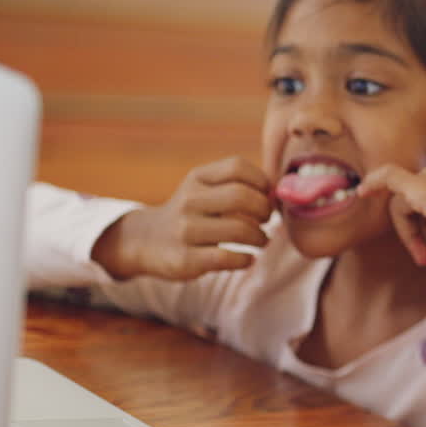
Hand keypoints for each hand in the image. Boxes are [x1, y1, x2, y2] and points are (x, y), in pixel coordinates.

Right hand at [92, 157, 272, 279]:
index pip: (238, 167)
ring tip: (261, 240)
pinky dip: (246, 259)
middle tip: (267, 220)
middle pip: (241, 197)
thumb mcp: (204, 189)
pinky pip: (227, 257)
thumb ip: (237, 184)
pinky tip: (248, 258)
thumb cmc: (192, 213)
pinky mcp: (185, 259)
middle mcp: (189, 200)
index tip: (268, 196)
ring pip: (238, 229)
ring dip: (260, 237)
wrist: (145, 240)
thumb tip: (279, 192)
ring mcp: (185, 229)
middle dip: (264, 210)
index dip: (262, 181)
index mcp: (197, 177)